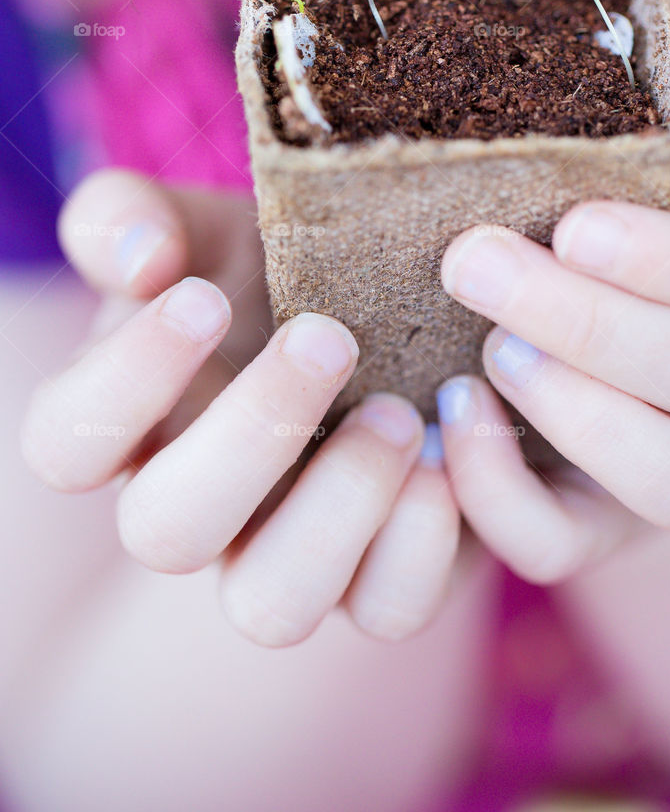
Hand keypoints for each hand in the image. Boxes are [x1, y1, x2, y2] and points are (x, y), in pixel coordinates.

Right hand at [20, 168, 459, 643]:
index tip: (202, 297)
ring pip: (271, 604)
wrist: (388, 314)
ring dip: (339, 506)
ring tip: (399, 412)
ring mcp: (282, 556)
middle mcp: (194, 508)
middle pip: (164, 533)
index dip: (124, 382)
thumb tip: (141, 259)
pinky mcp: (376, 578)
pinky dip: (420, 544)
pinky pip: (388, 609)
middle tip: (328, 337)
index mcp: (133, 422)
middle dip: (249, 432)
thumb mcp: (206, 226)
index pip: (64, 444)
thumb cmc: (274, 267)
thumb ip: (135, 218)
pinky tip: (446, 458)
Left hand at [434, 84, 669, 583]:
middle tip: (474, 265)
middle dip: (587, 321)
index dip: (666, 259)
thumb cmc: (659, 209)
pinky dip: (505, 497)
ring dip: (578, 415)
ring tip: (486, 352)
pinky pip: (575, 546)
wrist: (665, 329)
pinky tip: (451, 416)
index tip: (572, 226)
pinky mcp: (620, 523)